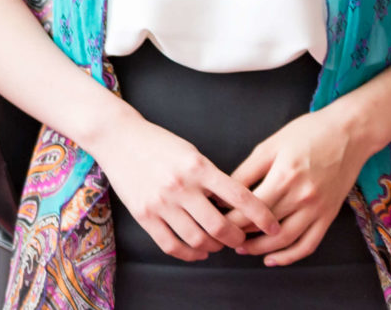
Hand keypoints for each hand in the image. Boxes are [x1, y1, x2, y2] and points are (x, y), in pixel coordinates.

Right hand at [87, 109, 276, 260]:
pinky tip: (197, 250)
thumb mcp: (191, 153)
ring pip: (198, 239)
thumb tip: (236, 209)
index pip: (240, 197)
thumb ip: (213, 179)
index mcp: (198, 167)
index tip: (274, 226)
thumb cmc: (158, 143)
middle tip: (240, 238)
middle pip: (220, 226)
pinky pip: (171, 245)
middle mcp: (180, 185)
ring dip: (214, 247)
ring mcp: (160, 202)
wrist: (116, 137)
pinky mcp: (143, 214)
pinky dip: (190, 254)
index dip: (262, 216)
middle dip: (236, 238)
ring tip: (217, 243)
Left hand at [235, 107, 367, 264]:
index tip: (213, 216)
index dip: (228, 215)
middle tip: (221, 234)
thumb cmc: (307, 133)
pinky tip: (272, 259)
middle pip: (264, 224)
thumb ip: (247, 171)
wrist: (349, 134)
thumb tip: (224, 191)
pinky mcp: (329, 216)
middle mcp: (302, 197)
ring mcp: (318, 210)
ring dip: (260, 249)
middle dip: (238, 233)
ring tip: (241, 249)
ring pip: (285, 240)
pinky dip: (290, 256)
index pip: (249, 206)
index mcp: (284, 176)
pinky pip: (309, 244)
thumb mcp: (270, 145)